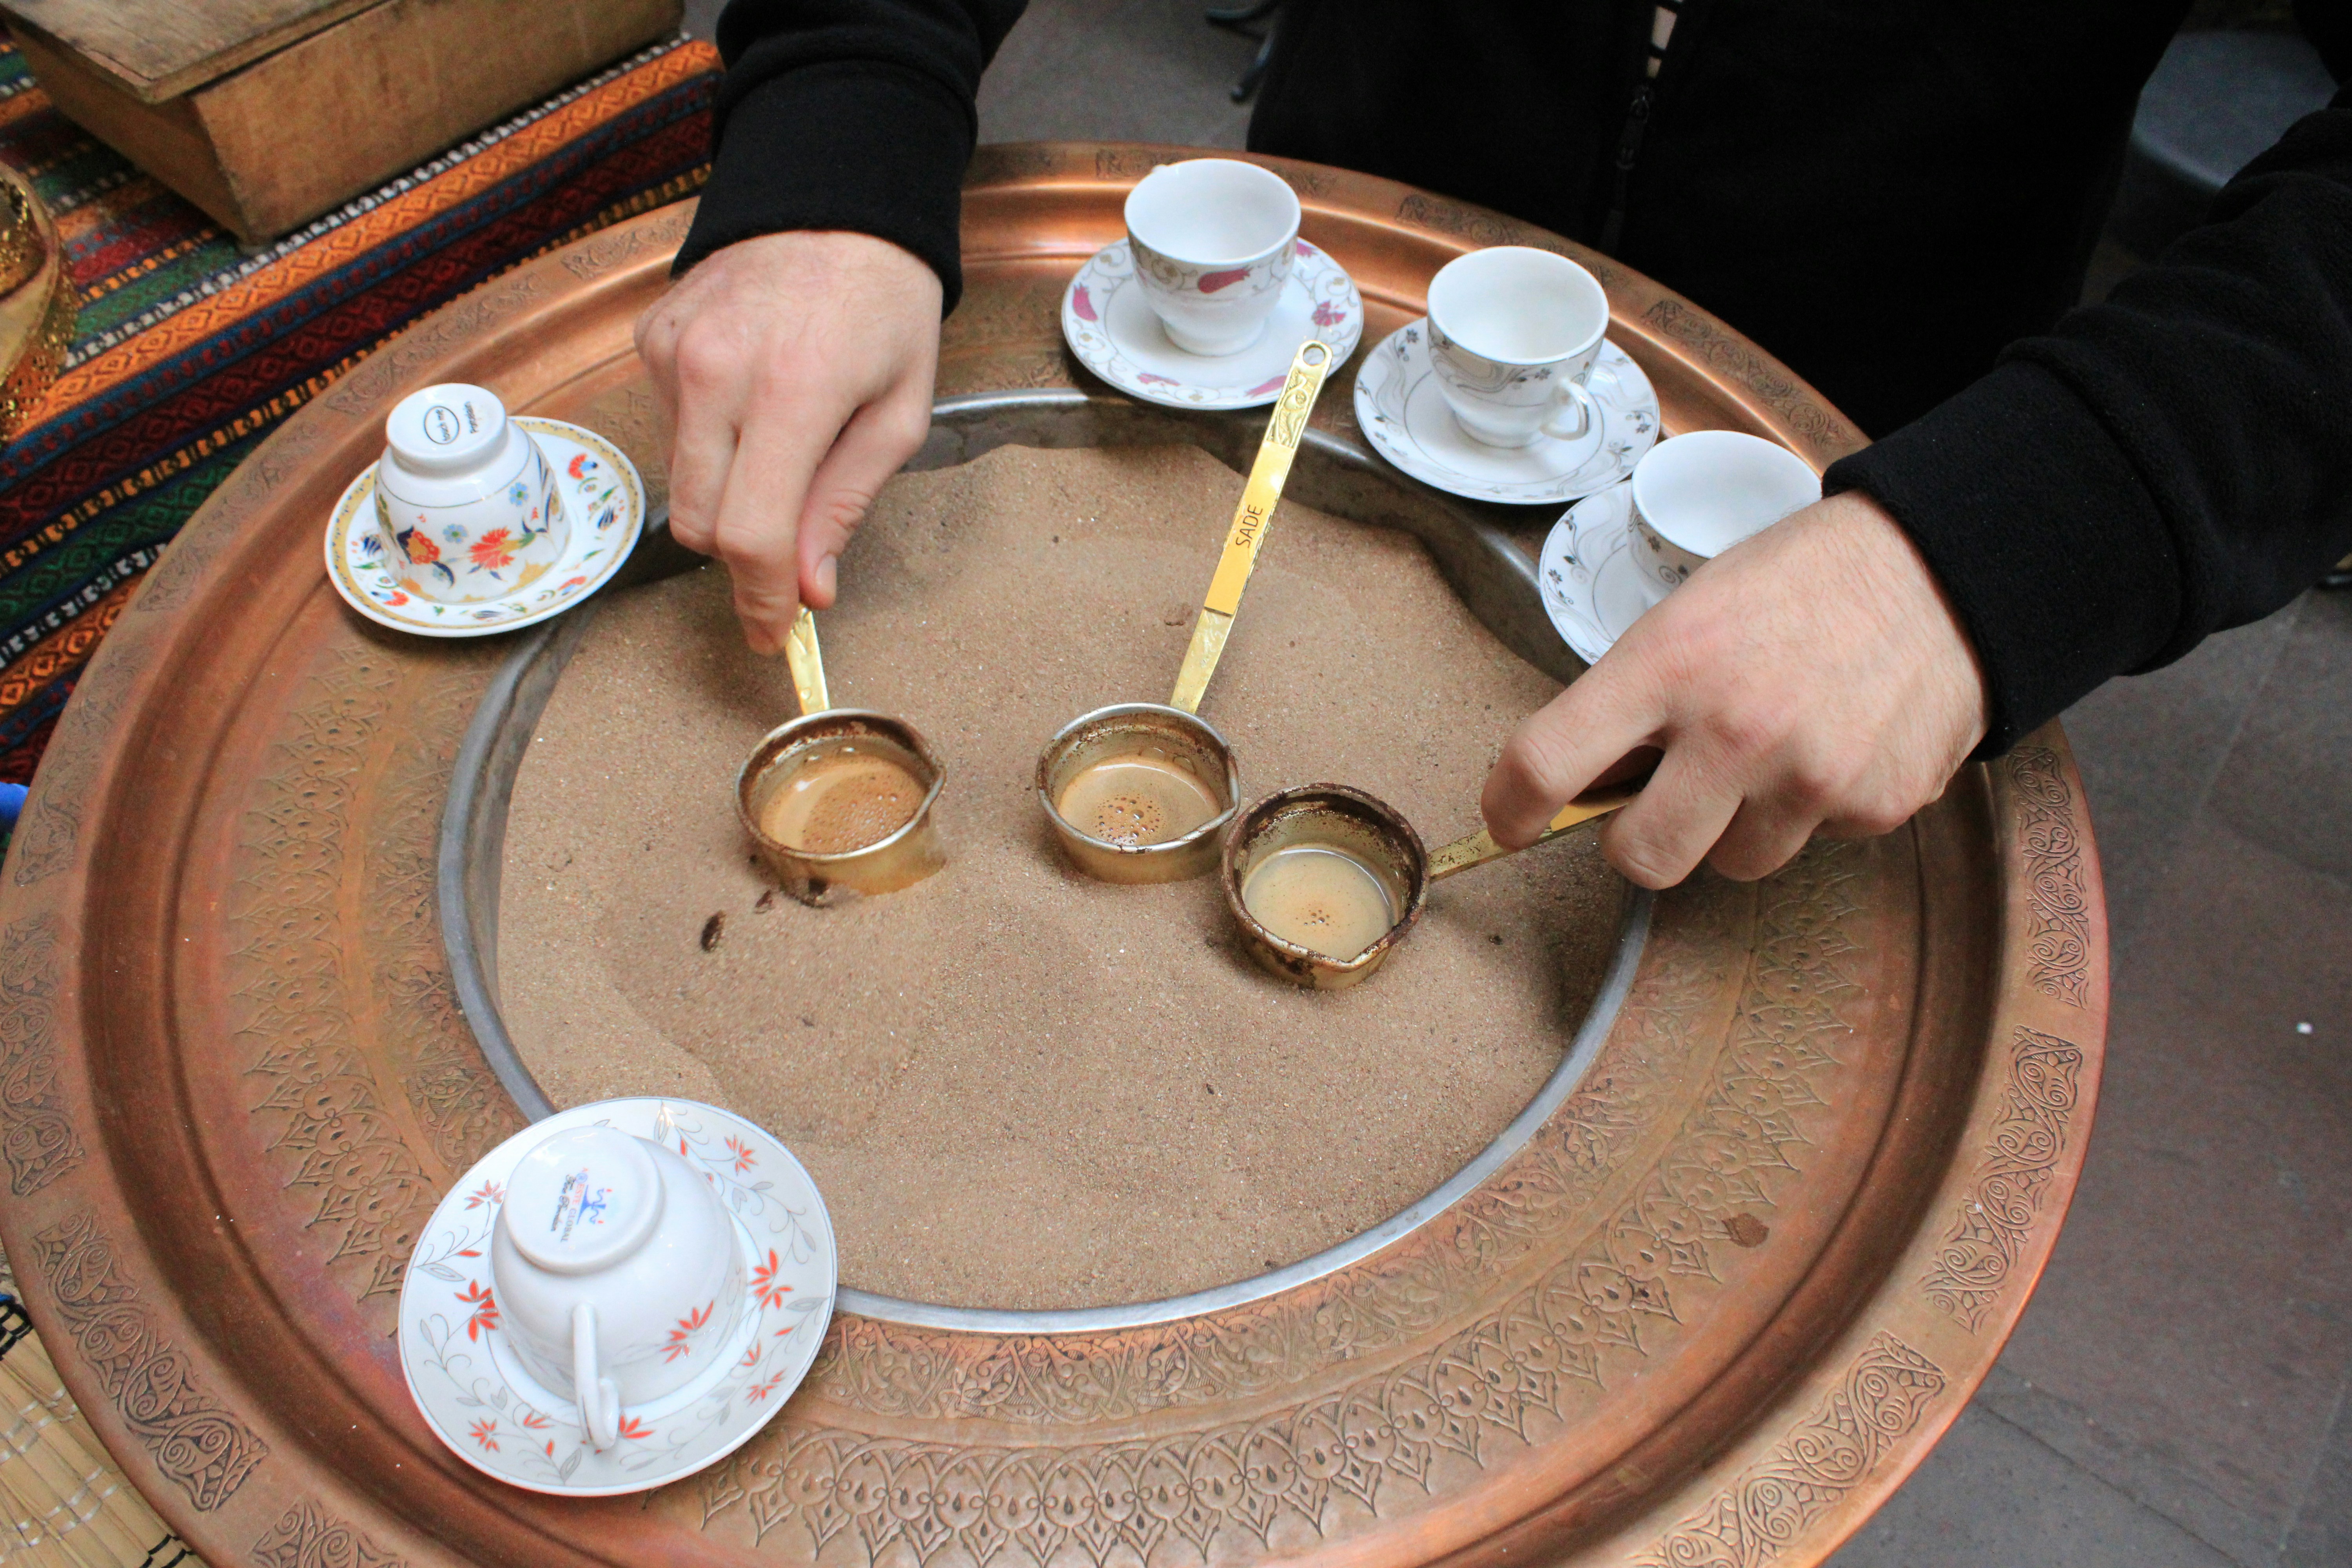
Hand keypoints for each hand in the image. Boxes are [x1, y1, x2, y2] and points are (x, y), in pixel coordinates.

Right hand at [634, 230, 942, 652]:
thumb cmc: (883, 308)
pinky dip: (709, 434)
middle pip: (703, 523)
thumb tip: (808, 589)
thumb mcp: (899, 414)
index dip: (760, 602)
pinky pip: (671, 427)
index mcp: (791, 394)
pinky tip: (749, 392)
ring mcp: (673, 353)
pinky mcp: (651, 339)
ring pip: (682, 481)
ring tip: (781, 437)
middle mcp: (716, 372)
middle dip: (744, 555)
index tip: (772, 636)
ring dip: (729, 490)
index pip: (750, 534)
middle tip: (790, 547)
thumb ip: (845, 505)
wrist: (833, 201)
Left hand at [1481, 490, 1989, 886]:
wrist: (1940, 569)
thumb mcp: (1689, 612)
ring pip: (1731, 864)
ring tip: (1767, 752)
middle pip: (1642, 858)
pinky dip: (1809, 809)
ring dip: (1733, 826)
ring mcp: (1811, 775)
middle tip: (1660, 800)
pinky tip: (1831, 744)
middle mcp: (1736, 728)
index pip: (1549, 761)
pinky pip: (1810, 843)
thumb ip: (1631, 697)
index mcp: (1669, 663)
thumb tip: (1579, 782)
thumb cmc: (1798, 586)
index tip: (1510, 821)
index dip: (1510, 807)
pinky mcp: (1875, 805)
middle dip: (1640, 840)